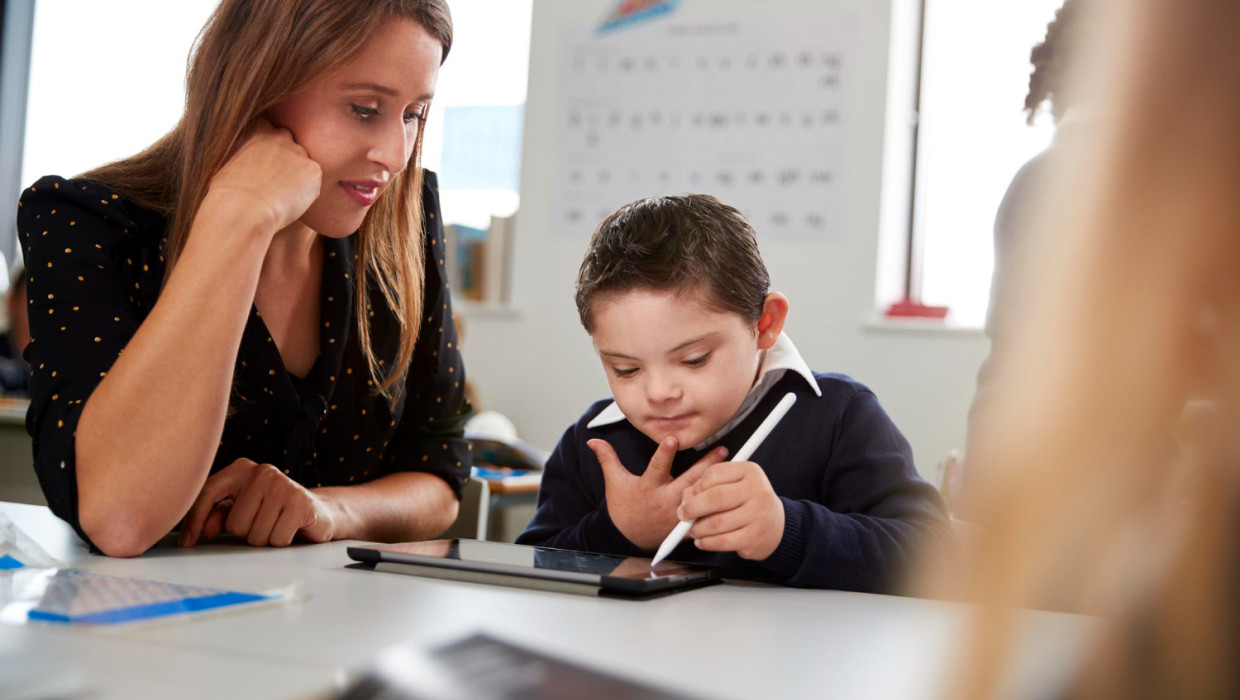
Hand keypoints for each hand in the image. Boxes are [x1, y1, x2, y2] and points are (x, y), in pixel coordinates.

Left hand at [178, 458, 337, 547]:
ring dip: (265, 539)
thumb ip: (219, 515)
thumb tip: (204, 528)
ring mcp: (283, 485)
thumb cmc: (273, 511)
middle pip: (235, 524)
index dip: (194, 519)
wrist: (317, 512)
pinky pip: (276, 539)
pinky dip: (281, 541)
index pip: (209, 491)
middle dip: (246, 533)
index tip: (187, 542)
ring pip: (256, 535)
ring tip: (276, 526)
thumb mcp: (242, 509)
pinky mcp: (300, 502)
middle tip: (262, 524)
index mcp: (242, 469)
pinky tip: (289, 529)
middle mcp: (262, 471)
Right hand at [203, 118, 321, 234]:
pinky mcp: (313, 170)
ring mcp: (299, 152)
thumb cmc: (226, 192)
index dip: (266, 148)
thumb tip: (245, 162)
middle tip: (274, 181)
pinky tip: (291, 203)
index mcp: (256, 129)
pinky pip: (313, 182)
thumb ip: (241, 153)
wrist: (243, 208)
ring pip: (303, 164)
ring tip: (280, 196)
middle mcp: (280, 136)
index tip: (261, 164)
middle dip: (285, 159)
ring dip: (297, 176)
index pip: (267, 128)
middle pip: (289, 143)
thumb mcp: (225, 161)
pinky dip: (306, 192)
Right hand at [587, 437, 727, 550]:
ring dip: (717, 481)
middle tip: (722, 449)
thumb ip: (607, 459)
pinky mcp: (686, 525)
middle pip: (688, 480)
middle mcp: (666, 500)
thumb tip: (593, 441)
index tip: (673, 439)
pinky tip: (732, 494)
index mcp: (649, 487)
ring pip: (701, 496)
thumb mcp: (614, 483)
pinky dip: (718, 506)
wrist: (629, 538)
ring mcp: (678, 514)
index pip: (657, 467)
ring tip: (732, 467)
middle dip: (705, 465)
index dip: (665, 453)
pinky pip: (705, 516)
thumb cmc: (624, 507)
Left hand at [678, 461, 785, 560]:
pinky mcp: (754, 536)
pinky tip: (703, 541)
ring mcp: (757, 514)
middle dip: (692, 508)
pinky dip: (707, 542)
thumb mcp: (735, 485)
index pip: (714, 473)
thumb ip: (709, 487)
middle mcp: (757, 490)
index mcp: (749, 471)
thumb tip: (686, 498)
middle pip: (714, 497)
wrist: (777, 526)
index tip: (688, 496)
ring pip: (716, 522)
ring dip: (698, 528)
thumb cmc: (749, 503)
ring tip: (694, 529)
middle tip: (683, 514)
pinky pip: (722, 541)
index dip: (696, 486)